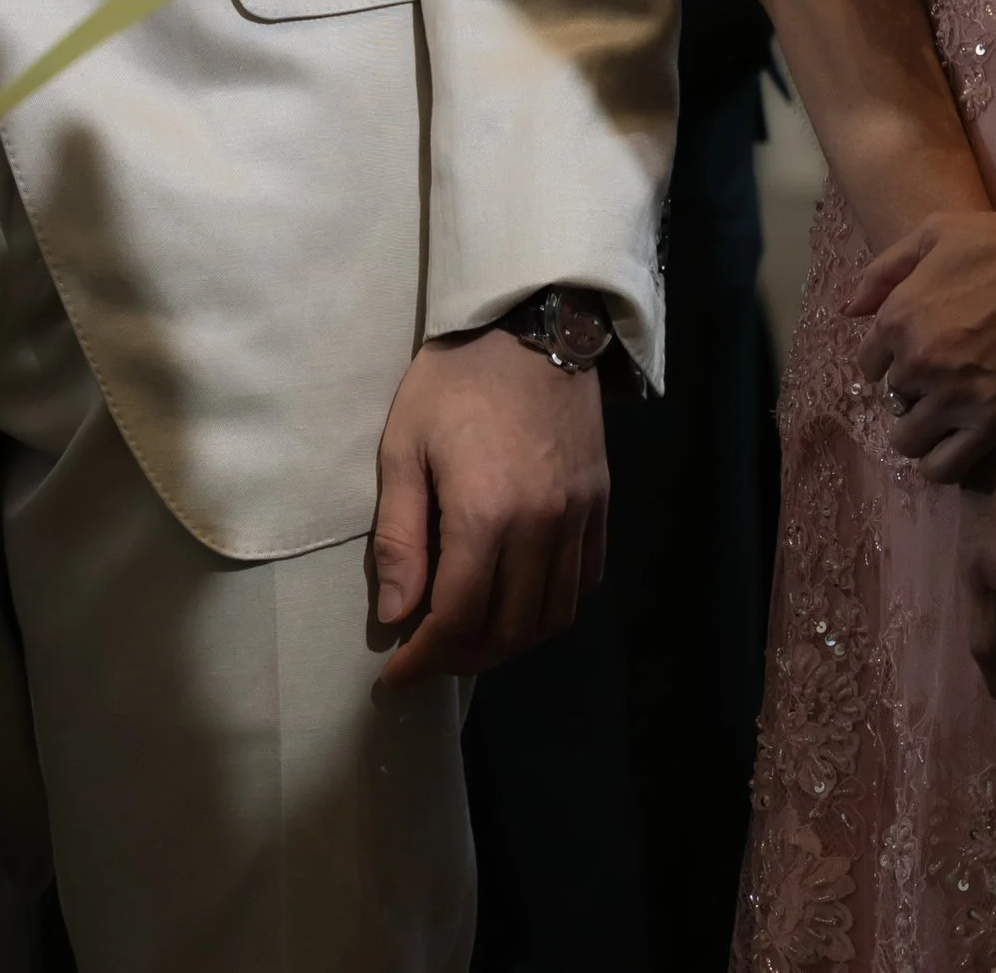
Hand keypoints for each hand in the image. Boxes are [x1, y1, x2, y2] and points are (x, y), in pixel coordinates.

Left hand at [368, 323, 608, 690]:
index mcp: (486, 514)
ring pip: (553, 615)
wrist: (529, 320)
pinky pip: (586, 579)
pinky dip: (554, 607)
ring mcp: (578, 516)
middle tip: (428, 654)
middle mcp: (541, 526)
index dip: (423, 657)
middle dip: (463, 656)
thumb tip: (396, 616)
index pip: (457, 618)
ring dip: (511, 642)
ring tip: (473, 636)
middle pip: (509, 629)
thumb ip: (399, 538)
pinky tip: (523, 601)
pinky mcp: (599, 501)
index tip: (395, 674)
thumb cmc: (454, 379)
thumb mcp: (404, 447)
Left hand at [852, 204, 995, 479]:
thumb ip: (883, 271)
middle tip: (945, 382)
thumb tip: (848, 311)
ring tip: (950, 418)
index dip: (891, 361)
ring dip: (922, 433)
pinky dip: (942, 464)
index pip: (868, 363)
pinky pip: (944, 468)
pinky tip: (960, 445)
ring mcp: (955, 396)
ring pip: (909, 441)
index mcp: (899, 314)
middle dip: (912, 393)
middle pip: (892, 400)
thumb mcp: (935, 232)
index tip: (918, 359)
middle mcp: (919, 361)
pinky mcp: (995, 424)